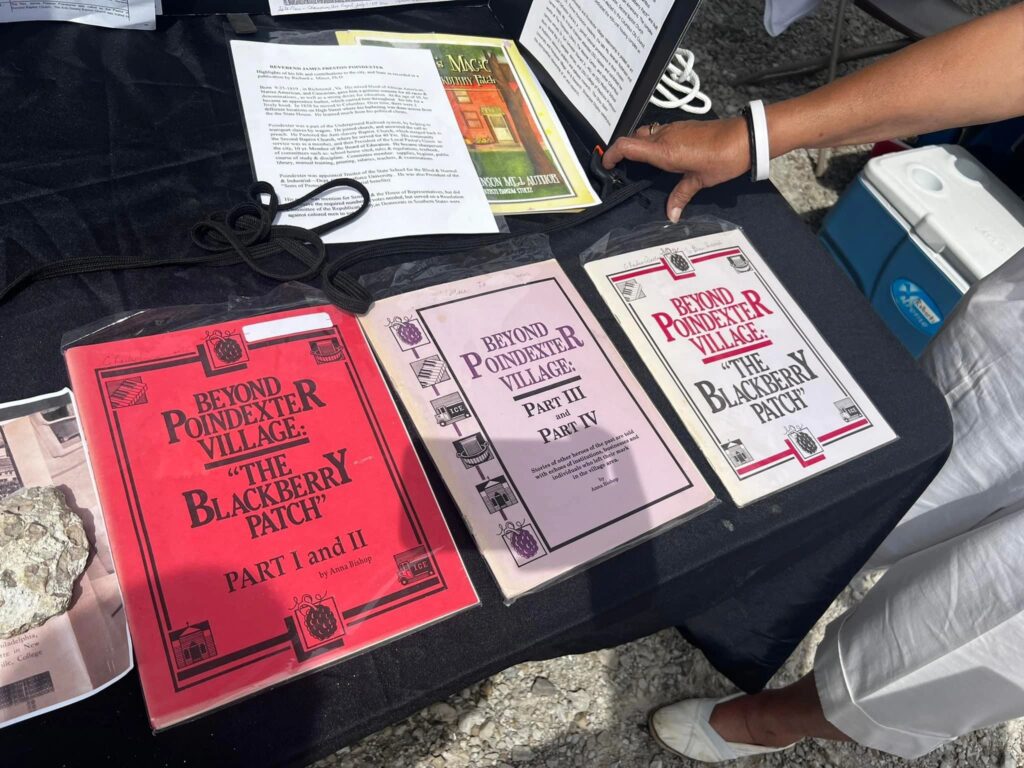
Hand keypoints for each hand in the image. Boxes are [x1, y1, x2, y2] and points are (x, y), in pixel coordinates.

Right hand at [602, 118, 750, 221]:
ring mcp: (673, 129)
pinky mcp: (682, 127)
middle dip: (623, 151)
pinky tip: (662, 156)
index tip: (606, 165)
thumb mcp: (699, 181)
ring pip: (646, 133)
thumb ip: (680, 196)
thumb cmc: (723, 158)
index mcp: (664, 150)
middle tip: (621, 167)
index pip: (626, 146)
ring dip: (638, 145)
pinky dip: (653, 143)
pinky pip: (659, 132)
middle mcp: (665, 136)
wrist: (744, 138)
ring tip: (640, 163)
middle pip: (633, 138)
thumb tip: (671, 214)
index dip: (611, 155)